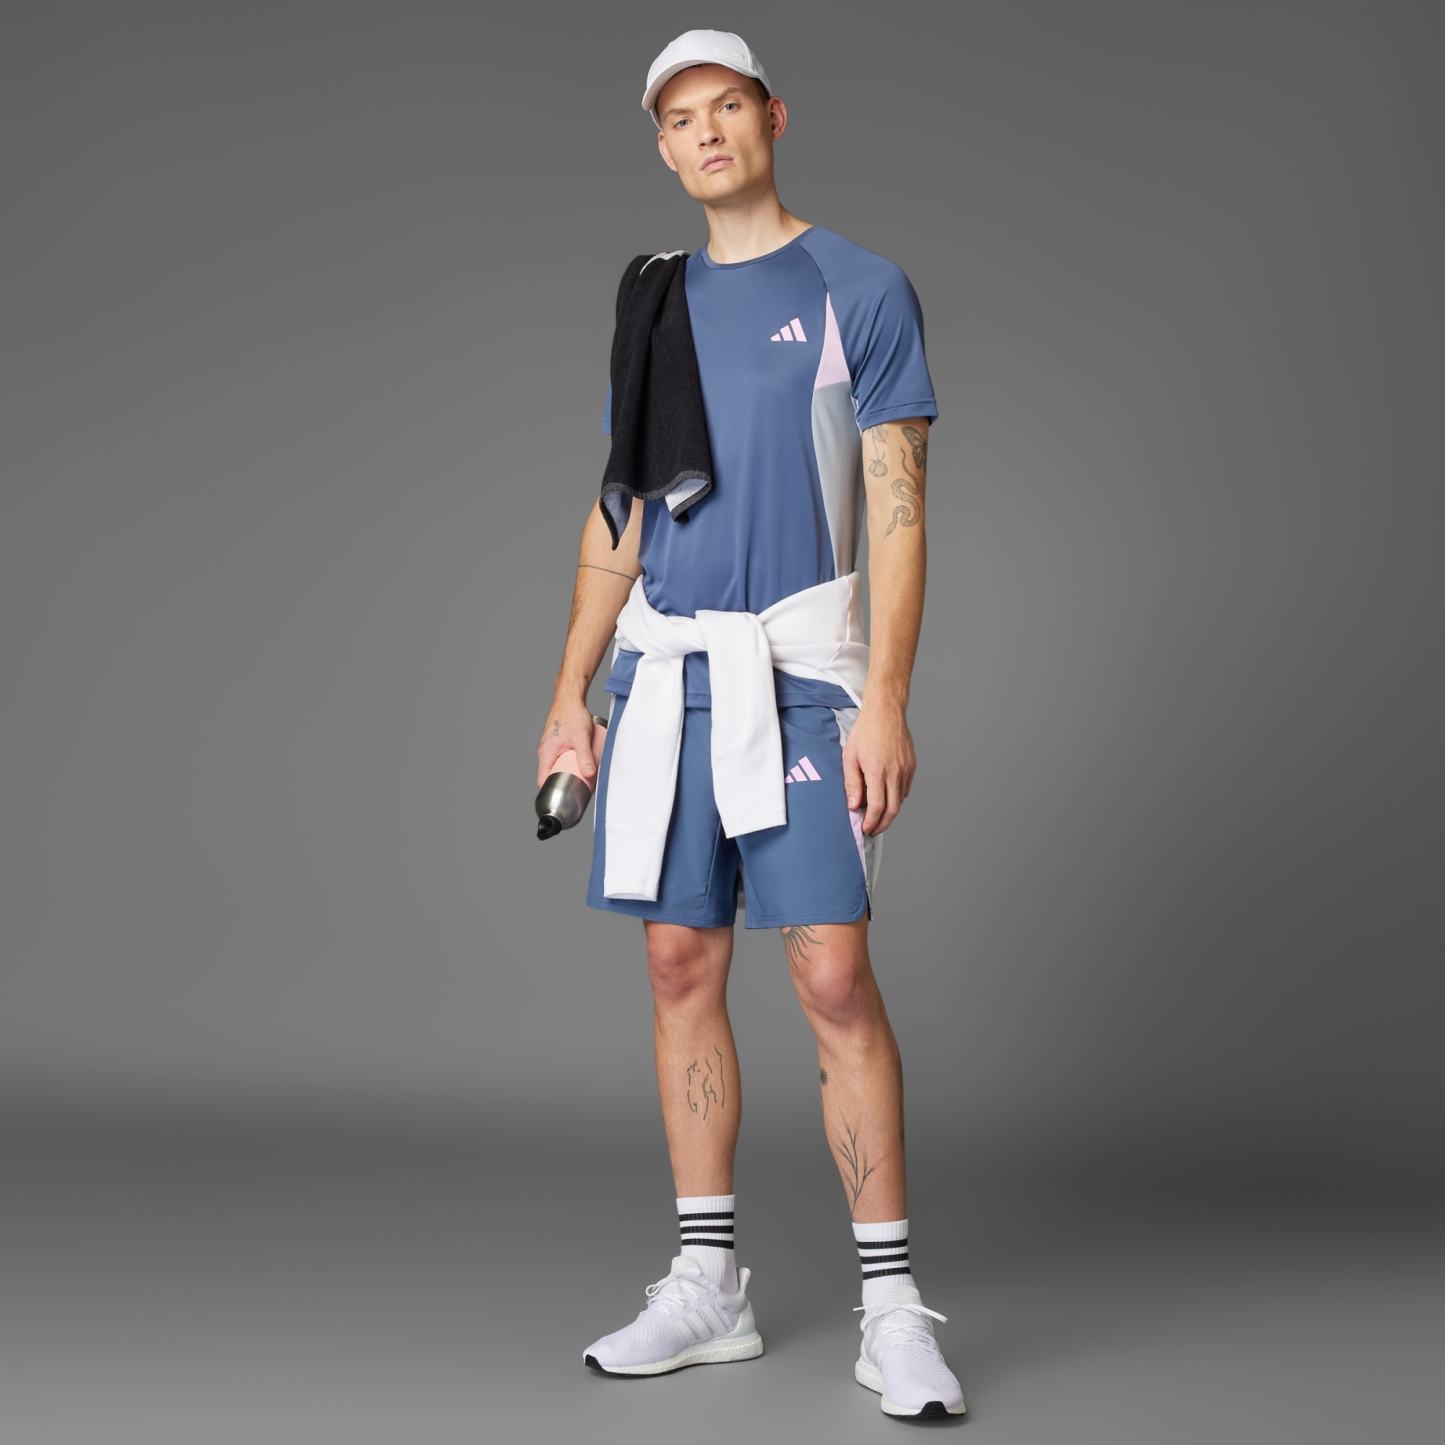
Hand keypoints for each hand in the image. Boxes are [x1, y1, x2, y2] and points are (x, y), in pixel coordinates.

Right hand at [537, 695, 599, 787]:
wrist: (570, 697)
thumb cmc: (572, 714)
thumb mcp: (581, 738)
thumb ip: (585, 757)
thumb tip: (589, 775)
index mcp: (546, 753)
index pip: (542, 780)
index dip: (550, 792)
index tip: (562, 799)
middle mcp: (545, 751)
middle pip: (550, 775)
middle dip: (562, 784)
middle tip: (577, 791)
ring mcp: (550, 747)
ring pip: (555, 766)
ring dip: (566, 774)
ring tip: (580, 780)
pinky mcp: (556, 742)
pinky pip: (559, 758)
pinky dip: (567, 764)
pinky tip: (579, 765)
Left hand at [842, 703, 914, 835]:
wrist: (886, 712)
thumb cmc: (866, 731)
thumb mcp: (849, 756)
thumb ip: (851, 783)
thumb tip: (854, 804)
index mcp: (877, 771)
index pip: (877, 807)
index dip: (872, 822)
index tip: (866, 828)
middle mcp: (895, 773)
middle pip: (892, 809)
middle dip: (883, 824)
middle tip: (873, 830)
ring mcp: (906, 770)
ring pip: (900, 800)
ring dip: (889, 811)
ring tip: (877, 814)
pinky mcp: (911, 766)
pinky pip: (905, 789)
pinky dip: (896, 797)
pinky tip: (886, 796)